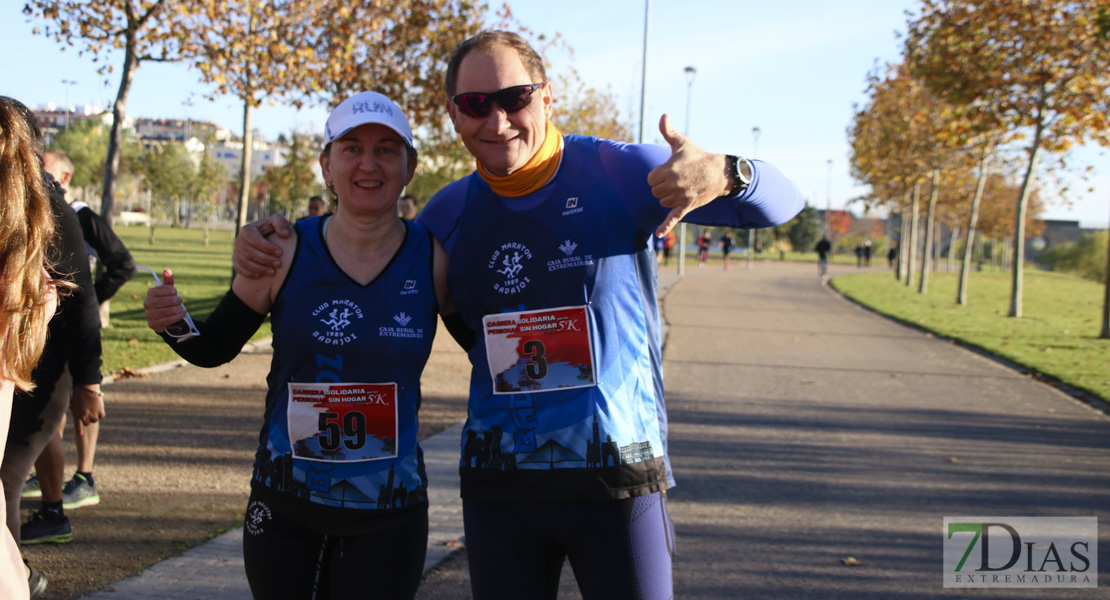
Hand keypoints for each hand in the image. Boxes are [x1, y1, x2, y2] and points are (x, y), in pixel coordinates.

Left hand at [70, 385, 105, 436]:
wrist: (86, 387)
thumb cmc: (78, 394)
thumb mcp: (74, 404)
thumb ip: (76, 411)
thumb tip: (78, 416)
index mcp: (77, 415)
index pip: (78, 426)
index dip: (79, 431)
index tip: (81, 436)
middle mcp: (85, 416)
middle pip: (87, 423)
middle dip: (87, 419)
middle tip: (88, 413)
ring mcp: (93, 413)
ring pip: (94, 420)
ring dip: (94, 417)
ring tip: (93, 411)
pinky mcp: (100, 410)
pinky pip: (101, 416)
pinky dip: (100, 414)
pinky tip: (99, 410)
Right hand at [144, 269, 186, 332]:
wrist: (162, 318)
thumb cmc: (166, 301)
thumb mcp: (168, 291)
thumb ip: (168, 281)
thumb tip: (167, 269)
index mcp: (151, 292)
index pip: (168, 289)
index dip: (175, 292)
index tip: (175, 293)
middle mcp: (147, 303)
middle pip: (171, 300)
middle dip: (179, 301)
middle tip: (179, 302)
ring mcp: (148, 314)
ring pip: (172, 310)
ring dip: (180, 309)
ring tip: (180, 308)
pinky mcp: (152, 324)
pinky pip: (170, 320)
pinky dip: (179, 316)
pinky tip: (182, 314)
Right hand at [233, 215, 291, 277]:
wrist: (265, 238)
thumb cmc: (271, 229)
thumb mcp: (277, 221)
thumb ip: (281, 222)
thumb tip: (284, 234)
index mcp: (247, 230)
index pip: (254, 239)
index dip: (267, 247)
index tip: (280, 252)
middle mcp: (239, 241)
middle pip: (249, 252)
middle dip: (265, 259)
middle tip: (279, 264)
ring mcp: (236, 252)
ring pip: (245, 262)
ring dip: (259, 268)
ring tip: (273, 272)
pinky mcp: (236, 261)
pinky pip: (240, 269)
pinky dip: (249, 273)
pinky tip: (260, 276)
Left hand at [646, 114, 731, 237]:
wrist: (718, 172)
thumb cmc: (697, 156)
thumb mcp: (681, 143)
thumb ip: (668, 130)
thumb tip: (663, 115)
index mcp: (669, 170)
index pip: (650, 179)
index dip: (657, 176)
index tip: (667, 171)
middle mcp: (674, 185)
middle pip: (655, 192)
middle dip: (661, 186)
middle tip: (674, 180)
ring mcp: (680, 197)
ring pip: (662, 202)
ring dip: (667, 197)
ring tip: (679, 188)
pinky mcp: (687, 207)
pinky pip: (673, 219)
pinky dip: (665, 227)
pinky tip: (658, 234)